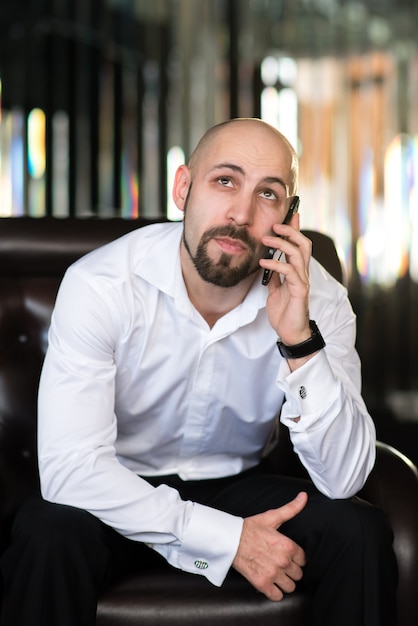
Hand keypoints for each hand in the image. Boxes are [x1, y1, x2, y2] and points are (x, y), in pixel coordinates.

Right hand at [232, 492, 307, 600]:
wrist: (230, 539)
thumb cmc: (250, 528)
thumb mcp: (272, 517)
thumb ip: (291, 508)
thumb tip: (304, 496)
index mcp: (287, 546)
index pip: (303, 560)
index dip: (296, 558)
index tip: (288, 555)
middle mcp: (282, 561)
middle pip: (298, 574)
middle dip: (291, 570)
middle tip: (281, 564)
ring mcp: (272, 574)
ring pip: (290, 587)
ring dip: (284, 582)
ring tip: (277, 575)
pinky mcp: (262, 584)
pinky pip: (277, 596)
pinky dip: (275, 592)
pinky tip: (270, 584)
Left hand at [259, 213, 311, 347]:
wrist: (290, 333)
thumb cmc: (284, 313)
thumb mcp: (275, 290)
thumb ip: (275, 276)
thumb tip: (268, 263)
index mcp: (298, 272)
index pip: (300, 246)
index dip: (296, 230)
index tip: (291, 215)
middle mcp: (303, 274)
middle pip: (303, 244)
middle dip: (291, 231)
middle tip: (275, 224)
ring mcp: (303, 282)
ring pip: (298, 254)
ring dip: (281, 244)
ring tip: (266, 239)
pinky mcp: (300, 291)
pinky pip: (289, 272)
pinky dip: (276, 264)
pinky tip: (264, 261)